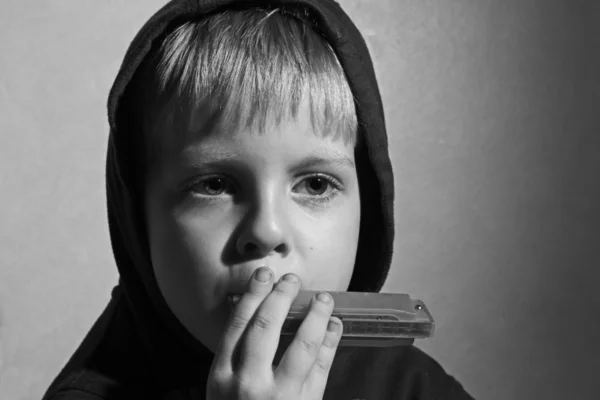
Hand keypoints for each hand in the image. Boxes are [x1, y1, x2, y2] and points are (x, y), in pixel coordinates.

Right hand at [206, 267, 342, 399]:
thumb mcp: (222, 391)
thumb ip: (236, 358)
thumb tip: (256, 312)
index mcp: (222, 377)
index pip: (238, 324)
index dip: (254, 295)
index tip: (265, 275)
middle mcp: (248, 383)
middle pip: (267, 327)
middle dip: (282, 297)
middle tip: (292, 279)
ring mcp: (280, 395)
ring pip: (302, 344)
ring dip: (315, 316)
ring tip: (324, 298)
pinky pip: (322, 368)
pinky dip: (331, 343)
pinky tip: (335, 326)